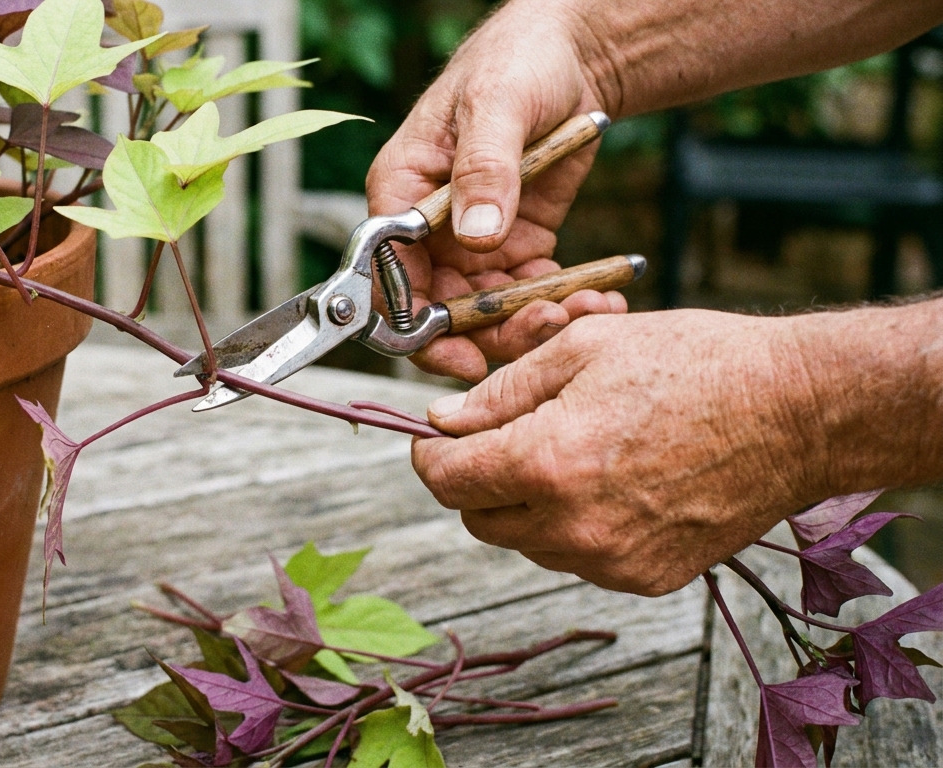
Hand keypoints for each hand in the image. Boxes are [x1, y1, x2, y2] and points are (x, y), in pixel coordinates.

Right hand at [366, 2, 625, 380]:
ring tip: (589, 312)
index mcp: (402, 193)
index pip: (388, 276)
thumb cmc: (517, 62)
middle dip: (490, 334)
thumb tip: (476, 234)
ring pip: (488, 314)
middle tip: (547, 332)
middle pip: (439, 310)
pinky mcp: (518, 246)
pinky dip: (563, 304)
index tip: (460, 351)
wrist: (574, 55)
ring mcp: (473, 243)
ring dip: (534, 324)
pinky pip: (531, 294)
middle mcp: (430, 230)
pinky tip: (603, 299)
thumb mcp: (498, 104)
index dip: (414, 324)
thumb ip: (484, 168)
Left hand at [410, 310, 829, 595]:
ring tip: (569, 451)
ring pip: (524, 542)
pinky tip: (609, 481)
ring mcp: (612, 561)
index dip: (430, 455)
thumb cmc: (696, 364)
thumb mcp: (584, 348)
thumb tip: (445, 421)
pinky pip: (576, 558)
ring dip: (523, 504)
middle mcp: (574, 526)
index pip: (446, 480)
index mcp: (548, 463)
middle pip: (477, 518)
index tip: (435, 437)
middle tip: (502, 437)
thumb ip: (501, 392)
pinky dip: (572, 526)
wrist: (798, 412)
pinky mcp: (646, 578)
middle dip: (475, 478)